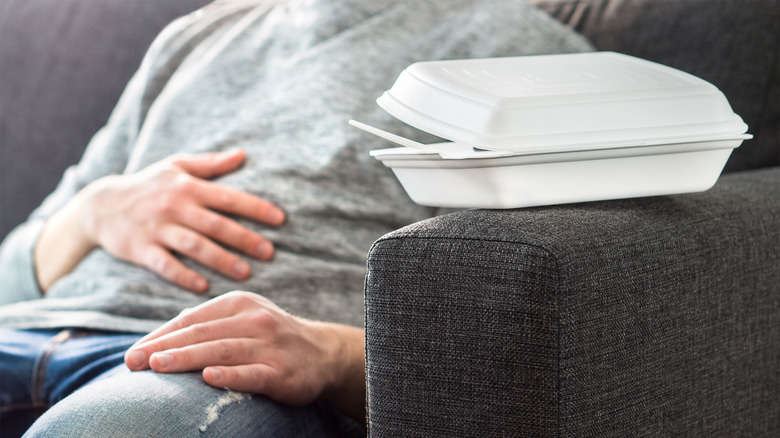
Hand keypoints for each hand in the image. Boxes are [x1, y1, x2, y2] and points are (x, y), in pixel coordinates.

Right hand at [35, 149, 284, 291]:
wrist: (99, 205)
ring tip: (246, 272)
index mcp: (188, 186)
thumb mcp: (176, 166)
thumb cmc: (148, 185)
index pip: (228, 197)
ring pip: (194, 246)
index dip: (255, 208)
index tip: (280, 219)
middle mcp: (175, 206)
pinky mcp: (141, 249)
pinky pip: (165, 265)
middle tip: (270, 252)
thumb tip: (243, 154)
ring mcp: (158, 229)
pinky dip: (184, 276)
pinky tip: (204, 286)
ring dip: (221, 259)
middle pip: (216, 224)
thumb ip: (211, 163)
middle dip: (245, 238)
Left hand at [124, 291, 365, 419]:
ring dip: (188, 358)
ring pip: (222, 351)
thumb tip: (163, 335)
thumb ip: (208, 325)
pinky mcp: (283, 371)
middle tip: (133, 362)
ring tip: (158, 366)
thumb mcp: (242, 321)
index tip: (132, 354)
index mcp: (239, 304)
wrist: (323, 353)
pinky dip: (230, 376)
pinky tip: (208, 379)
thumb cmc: (270, 339)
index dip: (160, 336)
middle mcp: (254, 320)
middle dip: (164, 347)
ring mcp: (270, 345)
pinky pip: (253, 373)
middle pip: (202, 333)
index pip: (191, 320)